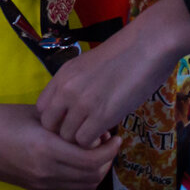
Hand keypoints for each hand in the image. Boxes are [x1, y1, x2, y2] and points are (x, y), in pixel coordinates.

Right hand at [0, 103, 120, 189]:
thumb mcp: (32, 113)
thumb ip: (59, 120)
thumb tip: (84, 121)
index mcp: (45, 148)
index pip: (92, 158)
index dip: (109, 149)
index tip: (116, 135)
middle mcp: (46, 170)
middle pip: (93, 175)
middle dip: (106, 160)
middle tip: (107, 141)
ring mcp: (41, 183)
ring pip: (83, 185)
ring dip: (95, 170)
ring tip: (94, 150)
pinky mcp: (36, 188)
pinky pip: (69, 185)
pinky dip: (80, 175)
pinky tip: (75, 157)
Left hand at [34, 3, 189, 147]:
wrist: (147, 46)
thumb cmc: (126, 54)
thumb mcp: (89, 66)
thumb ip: (77, 85)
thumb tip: (75, 106)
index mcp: (63, 75)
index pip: (42, 108)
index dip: (56, 119)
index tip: (73, 121)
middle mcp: (67, 88)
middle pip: (50, 125)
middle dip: (65, 133)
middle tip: (85, 131)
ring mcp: (82, 102)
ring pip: (67, 137)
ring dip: (82, 140)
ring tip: (99, 133)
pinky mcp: (101, 115)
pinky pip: (85, 141)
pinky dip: (95, 143)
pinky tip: (107, 135)